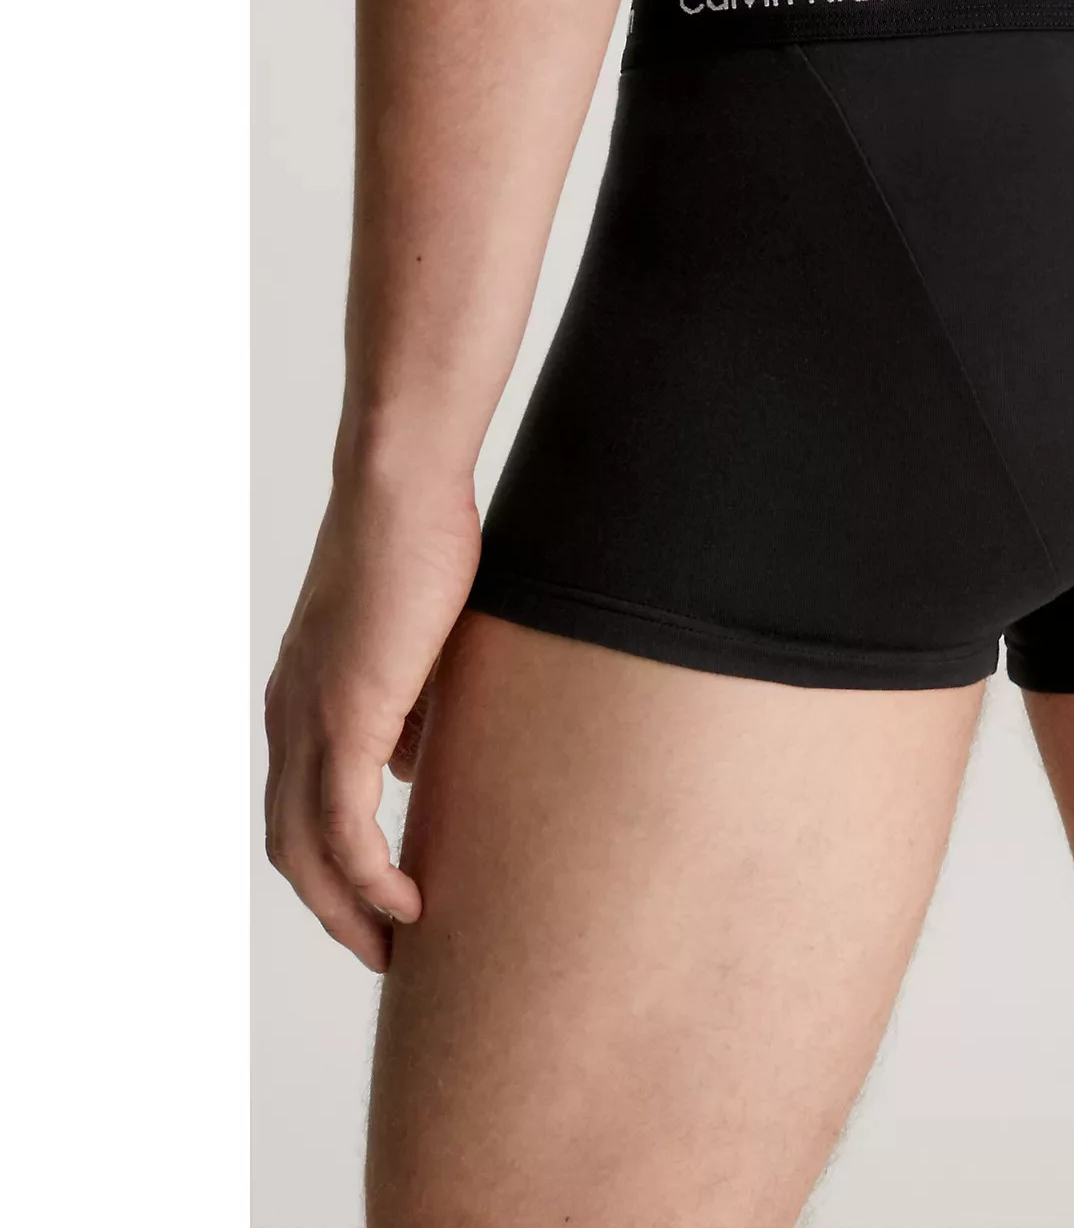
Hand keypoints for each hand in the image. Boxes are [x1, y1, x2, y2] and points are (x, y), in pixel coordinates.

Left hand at [263, 467, 480, 969]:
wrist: (400, 493)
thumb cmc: (417, 544)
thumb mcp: (411, 641)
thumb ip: (406, 703)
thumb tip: (411, 760)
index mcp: (300, 697)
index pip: (298, 806)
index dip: (330, 863)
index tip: (377, 899)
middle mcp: (289, 717)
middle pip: (290, 846)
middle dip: (333, 908)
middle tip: (382, 947)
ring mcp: (310, 720)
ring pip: (308, 851)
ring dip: (348, 909)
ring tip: (396, 942)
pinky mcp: (346, 719)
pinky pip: (346, 828)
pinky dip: (371, 877)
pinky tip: (408, 901)